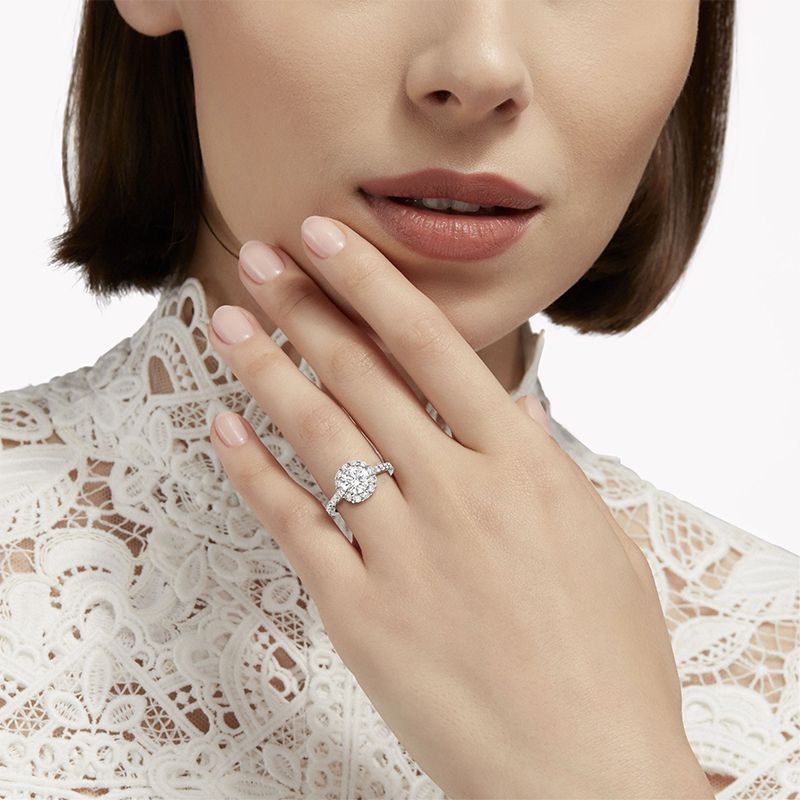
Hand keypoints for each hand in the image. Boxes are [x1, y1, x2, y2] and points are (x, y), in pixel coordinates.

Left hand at [207, 216, 712, 799]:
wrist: (584, 776)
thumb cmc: (609, 662)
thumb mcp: (601, 544)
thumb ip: (550, 468)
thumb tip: (521, 413)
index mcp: (524, 468)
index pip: (432, 346)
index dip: (371, 284)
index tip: (327, 239)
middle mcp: (460, 493)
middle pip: (362, 376)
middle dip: (304, 308)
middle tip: (258, 259)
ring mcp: (405, 550)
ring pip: (320, 435)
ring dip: (268, 368)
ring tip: (228, 320)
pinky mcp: (360, 611)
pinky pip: (294, 524)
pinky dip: (252, 471)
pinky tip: (222, 426)